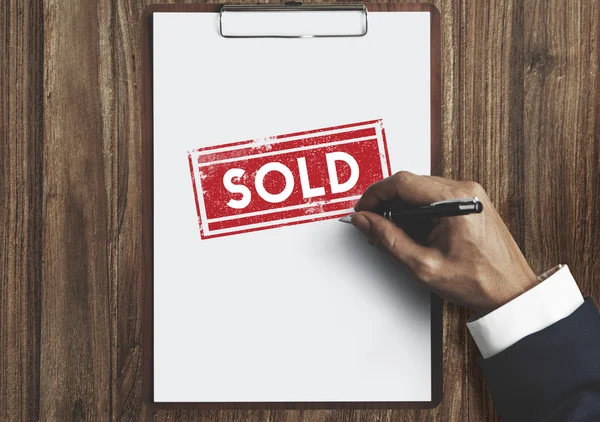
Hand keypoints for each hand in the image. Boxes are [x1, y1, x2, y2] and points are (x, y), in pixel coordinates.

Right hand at [351, 171, 537, 313]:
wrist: (511, 292)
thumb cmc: (479, 282)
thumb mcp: (423, 265)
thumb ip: (388, 239)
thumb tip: (365, 221)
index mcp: (456, 200)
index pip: (402, 182)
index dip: (375, 195)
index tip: (363, 210)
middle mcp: (465, 190)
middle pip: (410, 184)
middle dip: (387, 203)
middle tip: (373, 226)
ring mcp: (470, 195)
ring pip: (420, 190)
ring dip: (402, 209)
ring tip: (394, 235)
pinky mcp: (471, 203)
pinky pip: (434, 198)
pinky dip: (417, 212)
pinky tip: (413, 233)